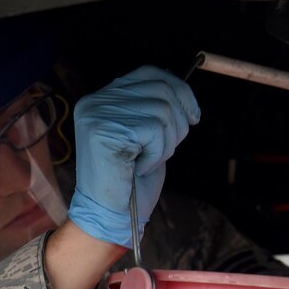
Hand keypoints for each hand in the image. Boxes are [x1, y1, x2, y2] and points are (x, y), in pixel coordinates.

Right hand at [68, 66, 200, 246]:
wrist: (110, 215)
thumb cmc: (129, 181)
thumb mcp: (142, 136)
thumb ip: (151, 110)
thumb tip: (181, 91)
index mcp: (101, 99)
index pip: (149, 73)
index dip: (179, 89)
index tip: (193, 115)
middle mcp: (95, 102)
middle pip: (160, 89)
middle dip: (177, 122)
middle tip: (167, 148)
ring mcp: (98, 115)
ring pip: (162, 110)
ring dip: (166, 143)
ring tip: (148, 161)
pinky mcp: (106, 131)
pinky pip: (154, 130)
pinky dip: (157, 154)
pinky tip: (140, 167)